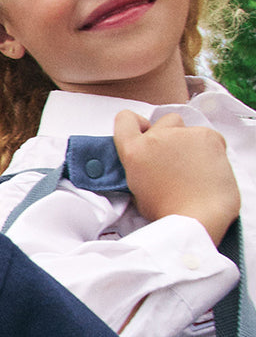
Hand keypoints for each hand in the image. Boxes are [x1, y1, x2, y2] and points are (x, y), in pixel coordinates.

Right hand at [113, 111, 239, 243]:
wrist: (197, 217)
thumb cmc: (168, 211)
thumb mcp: (137, 189)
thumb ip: (139, 167)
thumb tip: (149, 163)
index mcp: (134, 151)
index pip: (125, 119)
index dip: (136, 123)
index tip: (145, 132)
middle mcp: (156, 137)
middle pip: (164, 120)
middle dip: (170, 134)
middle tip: (175, 157)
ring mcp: (183, 135)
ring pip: (188, 128)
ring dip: (190, 142)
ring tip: (196, 167)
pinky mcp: (208, 137)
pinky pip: (209, 136)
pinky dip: (211, 148)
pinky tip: (209, 168)